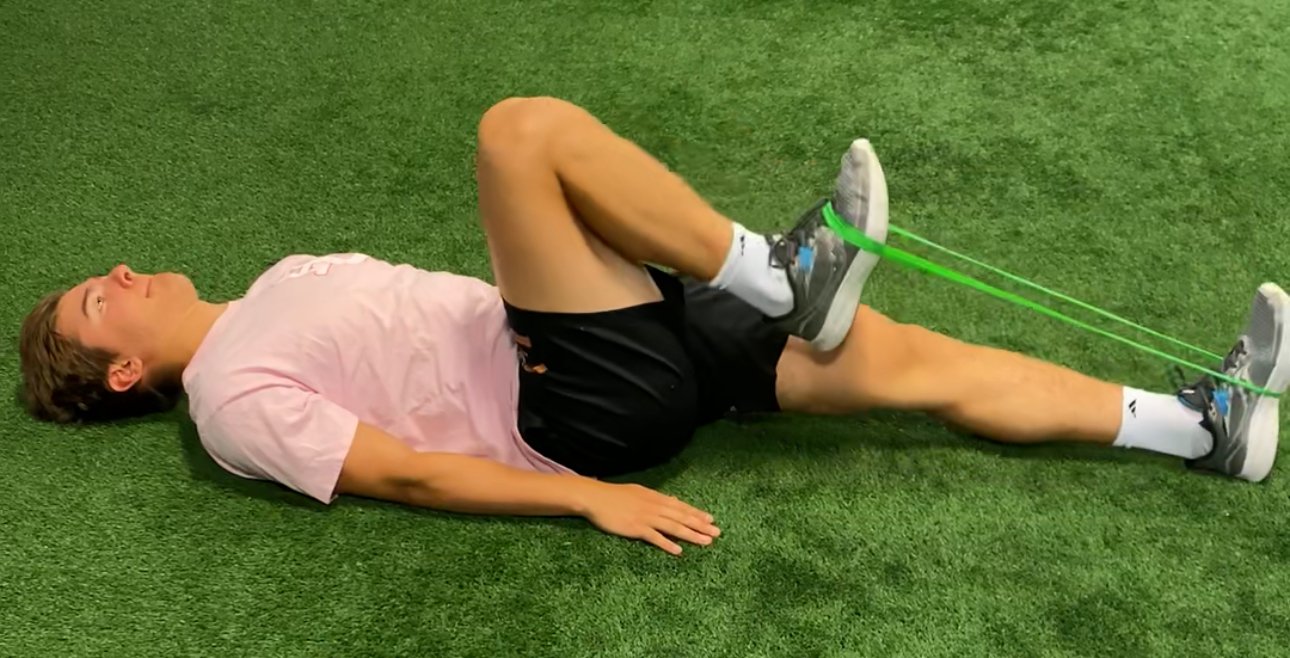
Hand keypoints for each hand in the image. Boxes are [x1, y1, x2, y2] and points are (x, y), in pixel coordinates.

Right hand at [581, 481, 720, 554]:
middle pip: (681, 517)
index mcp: (655, 497)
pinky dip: (668, 544)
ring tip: (706, 542)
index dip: (696, 514)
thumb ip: (657, 498)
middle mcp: (654, 506)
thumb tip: (673, 500)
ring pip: (673, 527)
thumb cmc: (615, 495)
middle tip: (717, 533)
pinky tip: (679, 551)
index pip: (681, 506)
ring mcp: (646, 517)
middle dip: (700, 525)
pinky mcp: (636, 528)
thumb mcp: (640, 492)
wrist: (595, 497)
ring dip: (691, 535)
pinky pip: (655, 537)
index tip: (711, 520)